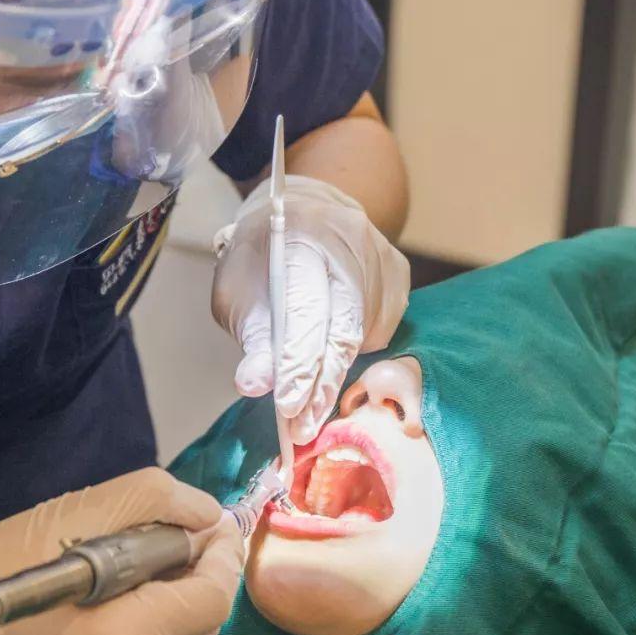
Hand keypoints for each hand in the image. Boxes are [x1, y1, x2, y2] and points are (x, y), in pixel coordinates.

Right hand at [0, 468, 258, 634]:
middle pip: (203, 622)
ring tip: (175, 556)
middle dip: (208, 571)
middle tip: (193, 528)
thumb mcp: (81, 509)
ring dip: (192, 596)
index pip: (209, 597)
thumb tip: (208, 517)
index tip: (215, 519)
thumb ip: (156, 503)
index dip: (222, 552)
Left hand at [212, 174, 409, 443]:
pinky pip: (381, 327)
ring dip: (337, 374)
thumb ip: (250, 338)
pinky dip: (355, 351)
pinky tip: (331, 354)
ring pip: (364, 333)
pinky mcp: (398, 273)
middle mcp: (349, 241)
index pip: (305, 308)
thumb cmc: (260, 257)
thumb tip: (256, 386)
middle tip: (300, 427)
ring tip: (309, 402)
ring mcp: (381, 256)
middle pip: (342, 327)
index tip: (286, 406)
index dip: (297, 361)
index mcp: (299, 236)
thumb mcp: (236, 290)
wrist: (303, 207)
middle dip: (321, 384)